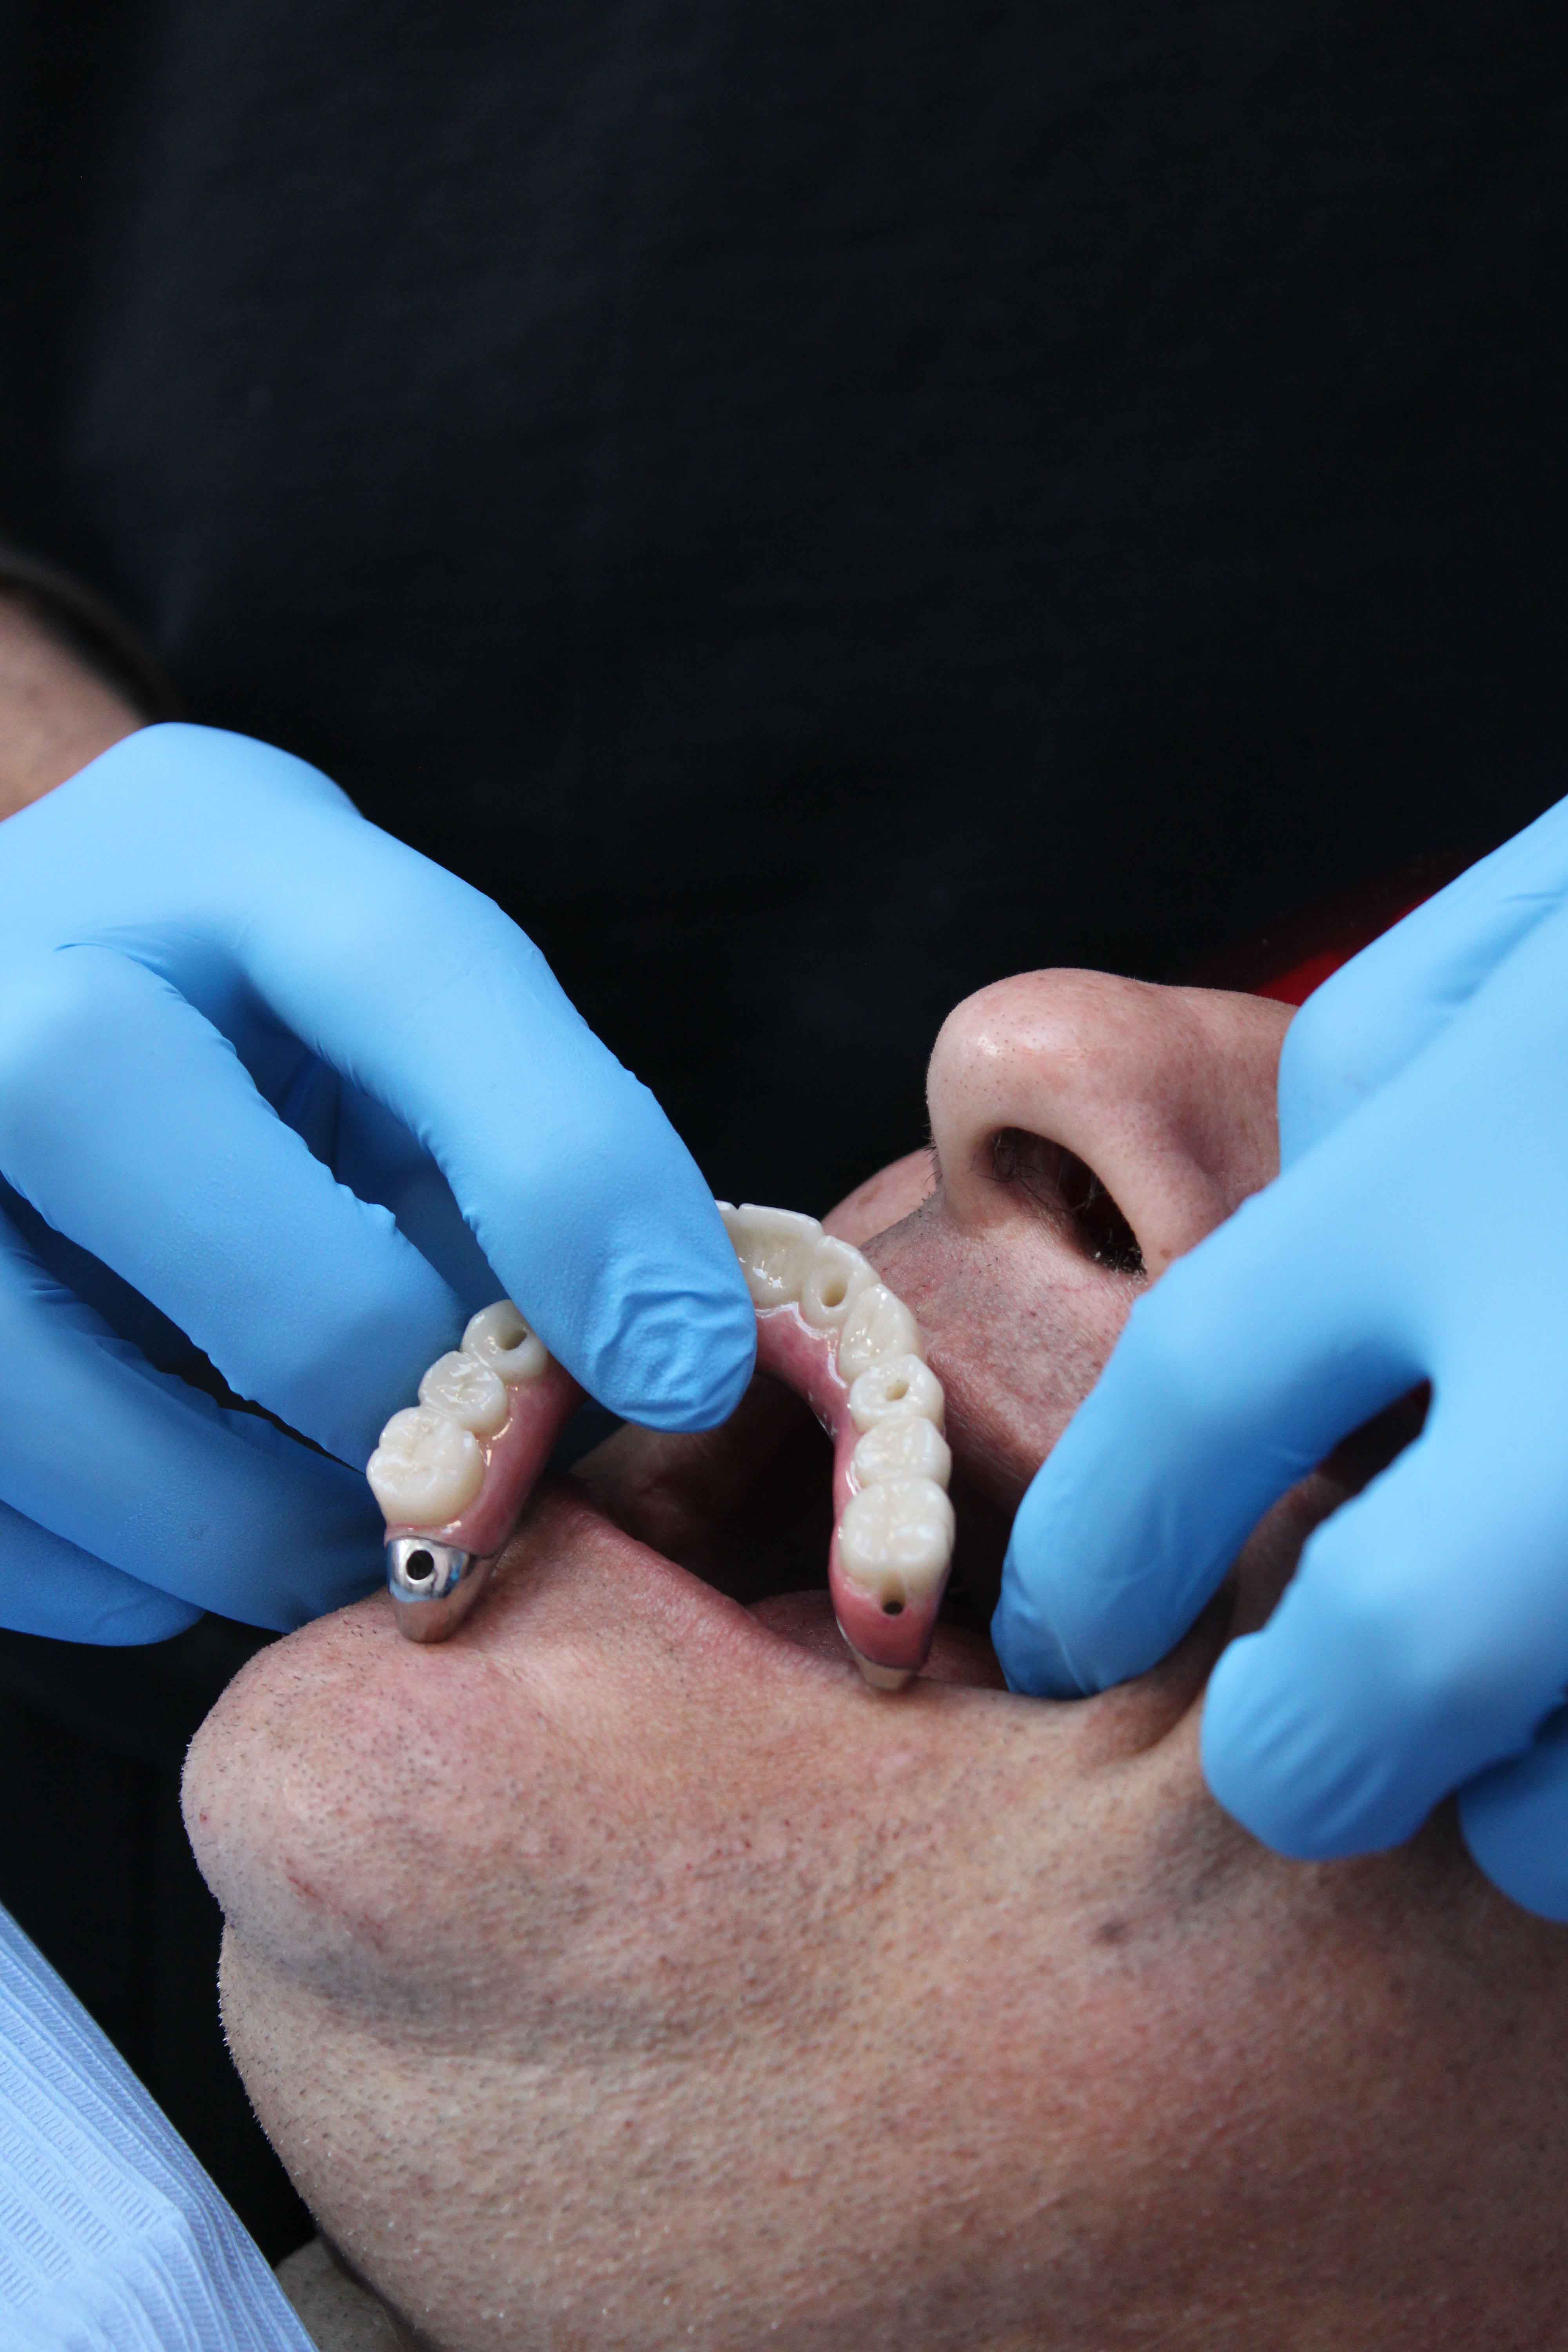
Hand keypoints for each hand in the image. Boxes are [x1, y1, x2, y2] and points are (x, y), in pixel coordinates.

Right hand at [0, 722, 753, 1641]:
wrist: (46, 1030)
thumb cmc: (272, 1053)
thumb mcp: (404, 1049)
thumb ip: (515, 1157)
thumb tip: (649, 1368)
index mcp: (209, 842)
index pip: (397, 958)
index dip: (563, 1169)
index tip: (686, 1367)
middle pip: (104, 1088)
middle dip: (327, 1329)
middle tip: (447, 1459)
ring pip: (6, 1343)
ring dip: (227, 1505)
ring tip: (344, 1529)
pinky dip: (125, 1567)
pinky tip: (195, 1519)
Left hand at [994, 794, 1567, 1918]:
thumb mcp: (1528, 930)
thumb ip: (1378, 1081)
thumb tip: (1286, 1256)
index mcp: (1493, 1156)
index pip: (1207, 1393)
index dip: (1098, 1546)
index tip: (1061, 1627)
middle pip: (1402, 1649)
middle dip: (1304, 1752)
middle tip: (1281, 1759)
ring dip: (1527, 1810)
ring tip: (1512, 1742)